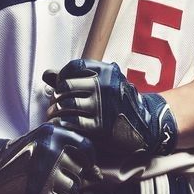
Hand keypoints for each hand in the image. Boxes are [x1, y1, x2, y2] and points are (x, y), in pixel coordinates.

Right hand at [0, 123, 99, 193]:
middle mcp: (50, 150)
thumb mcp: (44, 143)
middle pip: (79, 172)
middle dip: (70, 180)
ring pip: (73, 191)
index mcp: (53, 133)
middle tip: (51, 180)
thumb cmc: (22, 157)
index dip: (87, 162)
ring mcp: (44, 172)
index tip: (79, 168)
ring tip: (47, 191)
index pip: (87, 148)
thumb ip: (70, 153)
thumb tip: (97, 175)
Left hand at [43, 59, 177, 156]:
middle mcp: (104, 86)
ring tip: (53, 115)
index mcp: (106, 71)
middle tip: (53, 104)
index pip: (74, 67)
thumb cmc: (119, 101)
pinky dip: (63, 123)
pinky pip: (74, 122)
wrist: (147, 123)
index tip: (60, 85)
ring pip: (68, 104)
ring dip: (56, 111)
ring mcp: (102, 106)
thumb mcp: (104, 82)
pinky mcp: (101, 126)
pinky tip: (61, 125)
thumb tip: (46, 74)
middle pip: (67, 86)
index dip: (62, 75)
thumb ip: (76, 77)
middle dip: (56, 96)